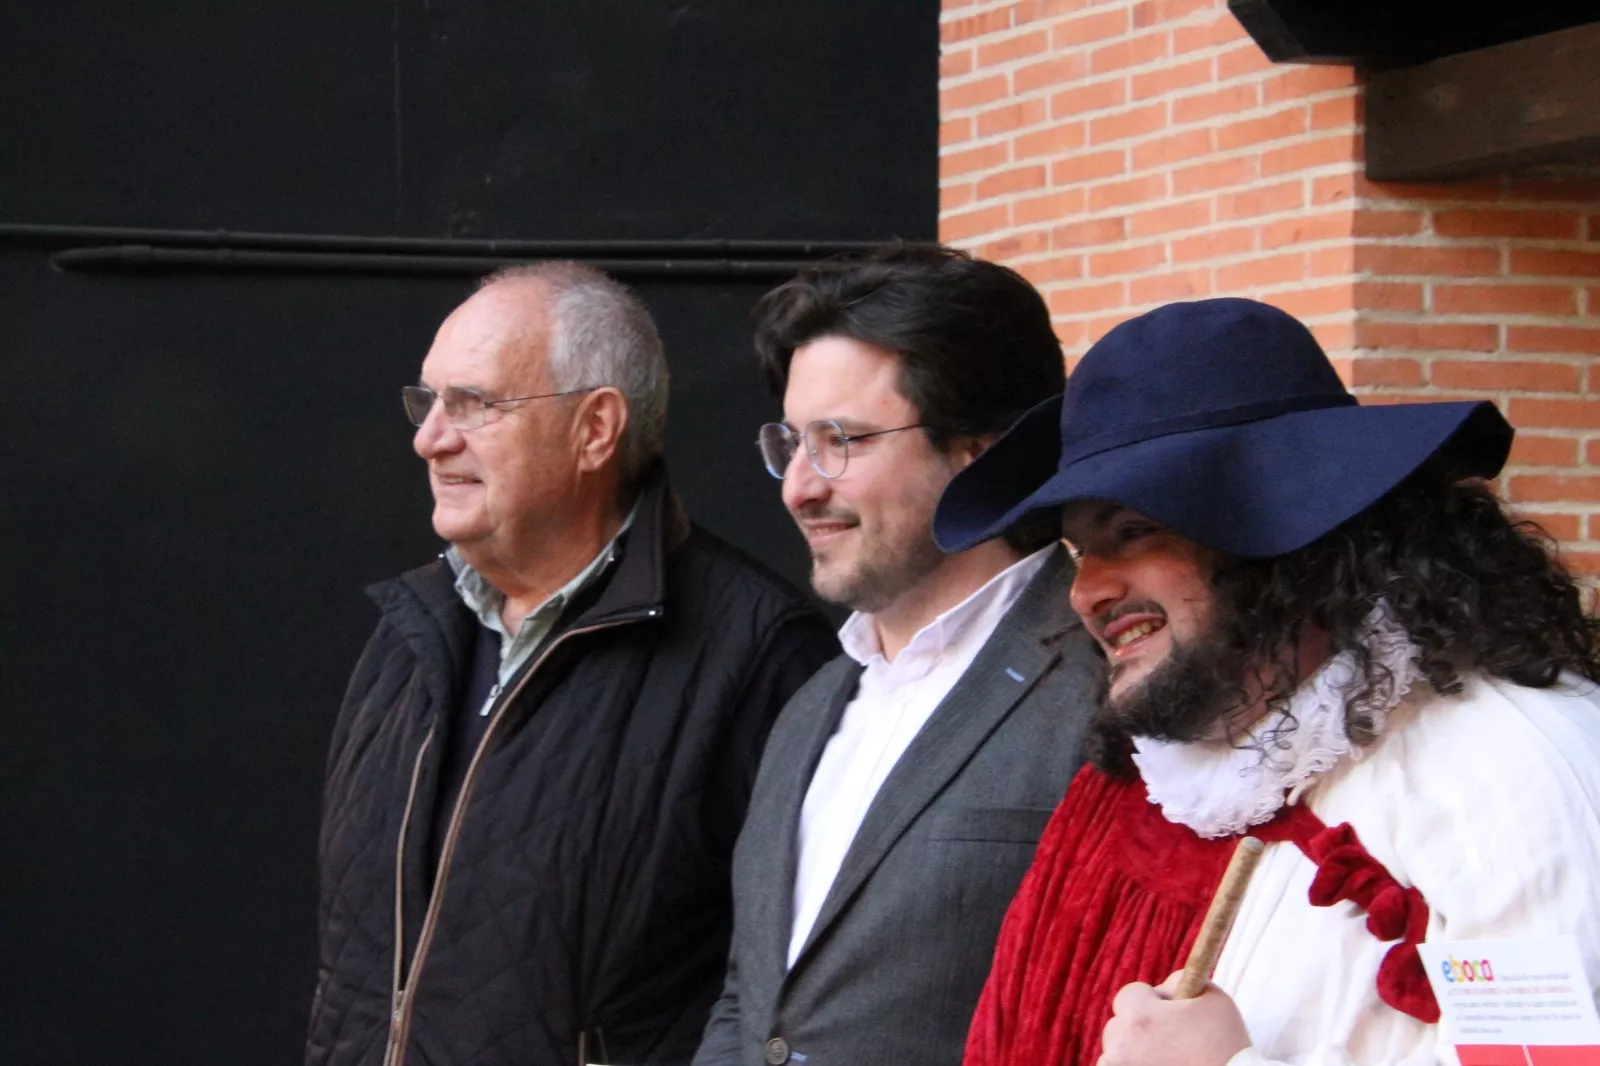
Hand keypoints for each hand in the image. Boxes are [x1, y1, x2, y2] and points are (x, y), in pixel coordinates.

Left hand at [1097, 972, 1251, 1065]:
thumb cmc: (1226, 1044)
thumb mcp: (1211, 996)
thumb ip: (1181, 980)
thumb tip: (1163, 987)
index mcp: (1139, 1015)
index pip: (1130, 995)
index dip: (1151, 1001)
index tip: (1169, 1015)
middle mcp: (1121, 1043)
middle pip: (1118, 1024)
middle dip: (1139, 1027)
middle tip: (1169, 1039)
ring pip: (1116, 1050)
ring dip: (1133, 1050)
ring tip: (1168, 1057)